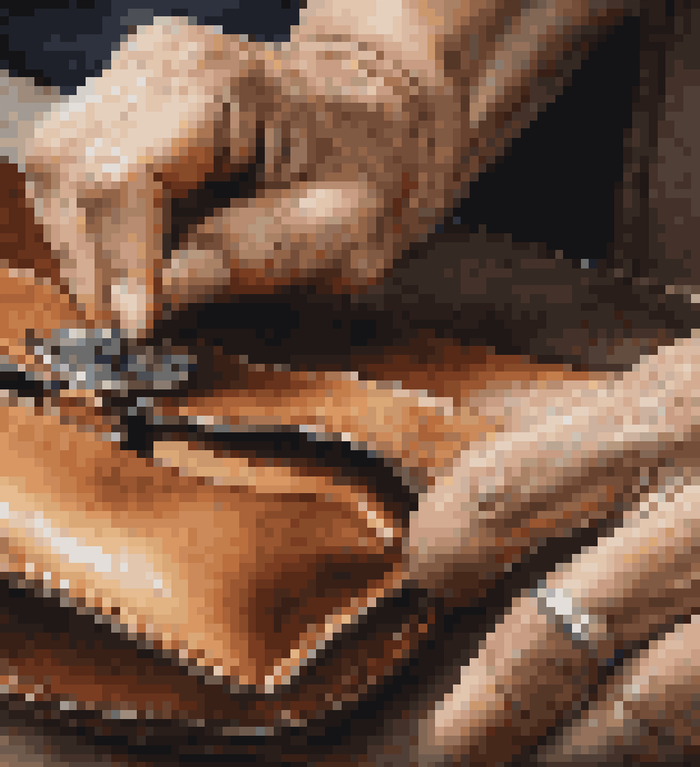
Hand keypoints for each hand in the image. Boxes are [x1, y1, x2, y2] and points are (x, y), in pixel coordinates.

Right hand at [23, 19, 459, 334]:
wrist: (378, 108)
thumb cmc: (371, 170)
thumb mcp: (346, 235)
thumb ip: (249, 262)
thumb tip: (151, 304)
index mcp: (225, 85)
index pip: (120, 177)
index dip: (117, 263)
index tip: (138, 327)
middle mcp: (162, 58)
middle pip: (68, 169)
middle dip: (93, 258)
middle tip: (142, 314)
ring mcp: (132, 65)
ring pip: (50, 164)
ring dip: (81, 239)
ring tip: (143, 277)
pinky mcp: (116, 87)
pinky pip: (60, 160)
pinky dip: (83, 217)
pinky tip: (136, 243)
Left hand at [406, 334, 699, 763]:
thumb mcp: (695, 377)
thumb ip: (604, 429)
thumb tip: (486, 491)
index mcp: (667, 420)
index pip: (499, 494)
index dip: (445, 547)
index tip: (431, 576)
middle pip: (556, 633)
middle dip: (488, 706)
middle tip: (447, 746)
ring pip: (651, 707)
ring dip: (580, 753)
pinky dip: (679, 749)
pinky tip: (648, 758)